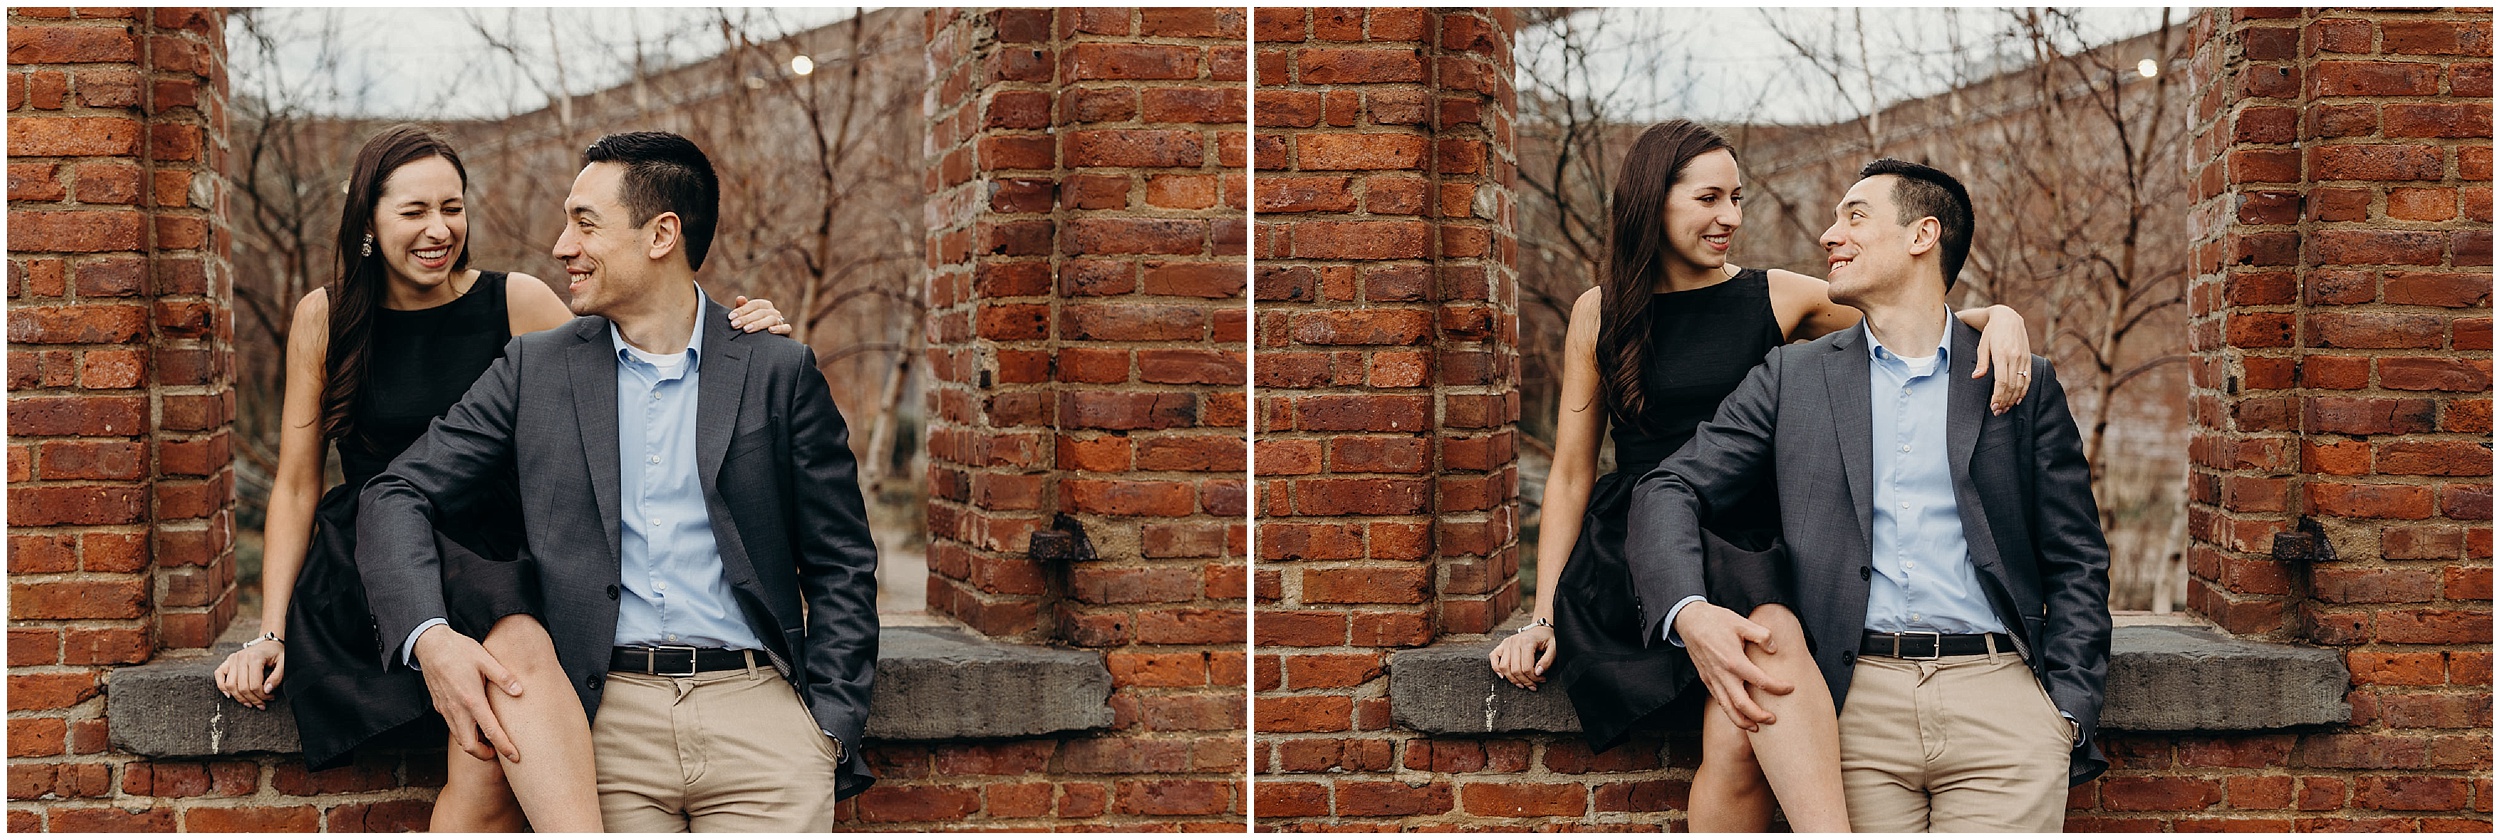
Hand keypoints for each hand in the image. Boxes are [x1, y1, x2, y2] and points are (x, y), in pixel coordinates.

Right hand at [213, 641, 285, 709]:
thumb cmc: (277, 654)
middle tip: (261, 704)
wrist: (269, 643)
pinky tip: (230, 695)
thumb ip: (277, 677)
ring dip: (239, 698)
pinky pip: (218, 675)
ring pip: (230, 685)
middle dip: (252, 699)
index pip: (254, 685)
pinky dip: (222, 686)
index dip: (262, 696)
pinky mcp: (228, 661)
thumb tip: (267, 691)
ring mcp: (233, 659)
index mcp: (255, 658)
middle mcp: (241, 658)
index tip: (270, 698)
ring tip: (249, 703)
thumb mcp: (283, 663)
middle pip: (242, 687)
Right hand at [411, 625, 524, 762]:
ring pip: (459, 738)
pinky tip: (474, 723)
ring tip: (489, 739)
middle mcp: (457, 710)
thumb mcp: (485, 659)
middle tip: (499, 751)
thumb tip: (519, 691)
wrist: (430, 645)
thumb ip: (503, 677)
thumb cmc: (459, 650)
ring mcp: (446, 710)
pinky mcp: (439, 706)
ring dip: (473, 744)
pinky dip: (464, 733)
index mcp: (472, 700)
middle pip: (469, 746)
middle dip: (484, 755)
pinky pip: (452, 727)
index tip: (515, 757)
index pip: (491, 732)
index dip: (504, 747)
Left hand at [729, 295, 793, 335]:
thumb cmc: (753, 327)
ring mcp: (780, 321)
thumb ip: (742, 308)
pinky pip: (786, 328)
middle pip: (760, 312)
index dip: (742, 310)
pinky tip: (770, 331)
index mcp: (764, 306)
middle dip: (746, 318)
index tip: (731, 317)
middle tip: (734, 325)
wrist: (766, 344)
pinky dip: (779, 328)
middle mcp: (773, 312)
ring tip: (746, 329)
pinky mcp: (786, 332)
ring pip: (771, 319)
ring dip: (758, 324)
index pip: (754, 304)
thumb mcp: (746, 318)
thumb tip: (740, 298)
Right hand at [1488, 624, 1557, 689]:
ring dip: (1512, 679)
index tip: (1541, 680)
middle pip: (1515, 670)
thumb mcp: (1554, 648)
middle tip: (1533, 685)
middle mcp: (1514, 642)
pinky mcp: (1502, 645)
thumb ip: (1547, 661)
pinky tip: (1503, 676)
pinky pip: (1493, 657)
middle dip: (1525, 681)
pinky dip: (1496, 668)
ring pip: (1504, 667)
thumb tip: (1538, 673)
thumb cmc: (1547, 638)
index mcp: (1527, 642)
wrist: (1540, 629)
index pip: (1526, 667)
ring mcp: (1507, 643)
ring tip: (1522, 684)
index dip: (1534, 678)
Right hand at [1672, 602, 1791, 731]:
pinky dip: (1730, 711)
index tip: (1790, 688)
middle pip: (1742, 704)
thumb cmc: (1716, 620)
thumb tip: (1774, 650)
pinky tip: (1739, 713)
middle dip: (1759, 716)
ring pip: (1727, 708)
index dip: (1778, 687)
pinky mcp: (1706, 679)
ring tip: (1756, 727)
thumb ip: (1762, 635)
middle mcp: (1722, 674)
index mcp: (1734, 661)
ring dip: (1742, 721)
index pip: (1760, 681)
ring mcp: (1712, 679)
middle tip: (1773, 720)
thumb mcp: (1742, 622)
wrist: (1690, 620)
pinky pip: (1719, 701)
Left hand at [1972, 304, 2031, 414]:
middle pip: (2012, 386)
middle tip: (1998, 412)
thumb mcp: (1982, 345)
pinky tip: (2018, 399)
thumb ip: (1981, 363)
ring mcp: (2023, 358)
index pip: (2002, 381)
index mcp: (2002, 354)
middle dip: (2004, 401)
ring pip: (2021, 384)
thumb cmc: (1991, 332)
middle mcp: (2015, 357)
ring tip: (2005, 408)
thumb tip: (1976, 377)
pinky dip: (2024, 390)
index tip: (1993, 407)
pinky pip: (2028, 378)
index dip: (1998, 396)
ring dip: (2013, 399)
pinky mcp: (2028, 358)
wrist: (2008, 318)